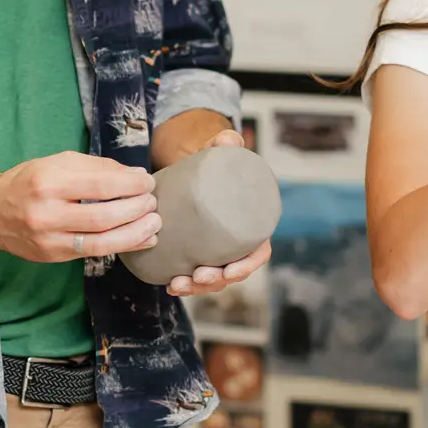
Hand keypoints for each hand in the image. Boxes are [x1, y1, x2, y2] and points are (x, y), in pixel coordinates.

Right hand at [0, 152, 160, 262]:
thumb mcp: (55, 163)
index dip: (130, 185)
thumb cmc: (27, 182)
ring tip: (154, 223)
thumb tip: (133, 177)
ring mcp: (49, 239)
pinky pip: (95, 254)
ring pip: (102, 243)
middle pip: (103, 217)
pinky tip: (141, 239)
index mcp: (47, 182)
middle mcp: (47, 213)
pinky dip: (123, 247)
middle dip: (136, 210)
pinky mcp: (54, 256)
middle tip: (153, 202)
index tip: (147, 182)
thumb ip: (94, 167)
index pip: (99, 185)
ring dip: (135, 234)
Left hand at [167, 130, 271, 296]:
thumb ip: (225, 142)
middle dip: (216, 281)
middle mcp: (236, 242)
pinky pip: (194, 275)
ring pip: (213, 279)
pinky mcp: (196, 252)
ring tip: (177, 285)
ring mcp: (216, 250)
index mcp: (252, 223)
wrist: (192, 167)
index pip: (258, 252)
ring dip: (196, 288)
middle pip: (233, 272)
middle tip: (197, 277)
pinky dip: (183, 283)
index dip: (247, 265)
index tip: (230, 270)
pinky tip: (168, 284)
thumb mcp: (220, 149)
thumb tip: (227, 139)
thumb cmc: (213, 162)